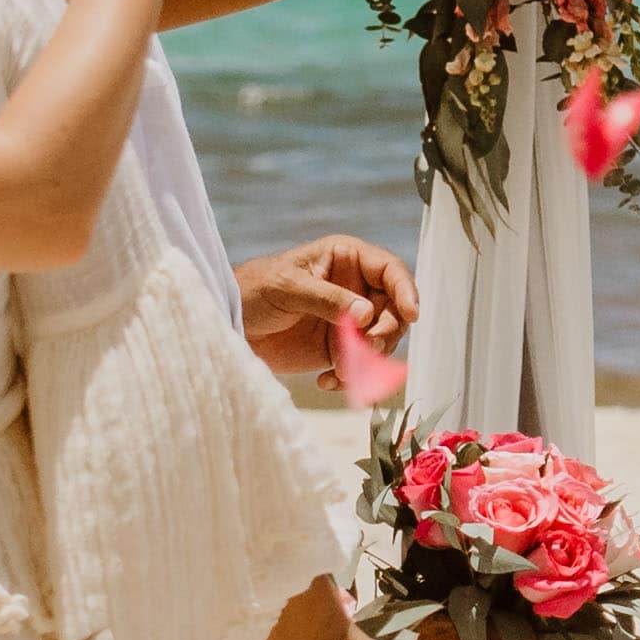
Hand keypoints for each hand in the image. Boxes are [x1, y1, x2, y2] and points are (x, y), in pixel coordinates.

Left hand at [237, 235, 418, 396]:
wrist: (228, 323)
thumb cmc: (252, 289)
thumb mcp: (287, 286)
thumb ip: (327, 298)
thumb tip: (366, 314)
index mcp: (347, 259)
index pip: (390, 270)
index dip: (406, 290)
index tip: (411, 314)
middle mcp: (354, 288)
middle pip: (393, 310)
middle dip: (384, 333)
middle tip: (367, 348)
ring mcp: (349, 320)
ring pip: (381, 341)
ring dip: (367, 360)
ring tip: (340, 371)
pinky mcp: (338, 348)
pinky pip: (360, 365)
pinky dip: (350, 377)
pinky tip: (327, 381)